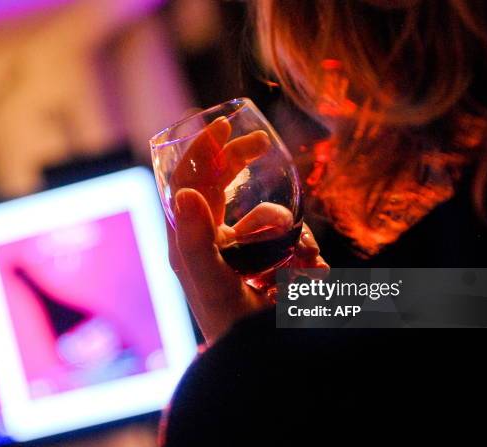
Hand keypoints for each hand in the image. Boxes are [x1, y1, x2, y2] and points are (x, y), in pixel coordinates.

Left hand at [167, 116, 327, 343]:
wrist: (262, 359)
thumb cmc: (230, 325)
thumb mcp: (210, 284)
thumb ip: (195, 241)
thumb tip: (184, 192)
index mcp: (192, 238)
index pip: (188, 181)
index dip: (201, 149)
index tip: (221, 125)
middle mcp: (215, 238)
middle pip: (223, 183)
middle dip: (242, 165)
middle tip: (261, 145)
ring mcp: (246, 249)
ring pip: (271, 214)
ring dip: (285, 235)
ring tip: (287, 270)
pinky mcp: (274, 260)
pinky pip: (293, 238)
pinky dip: (303, 254)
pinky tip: (299, 280)